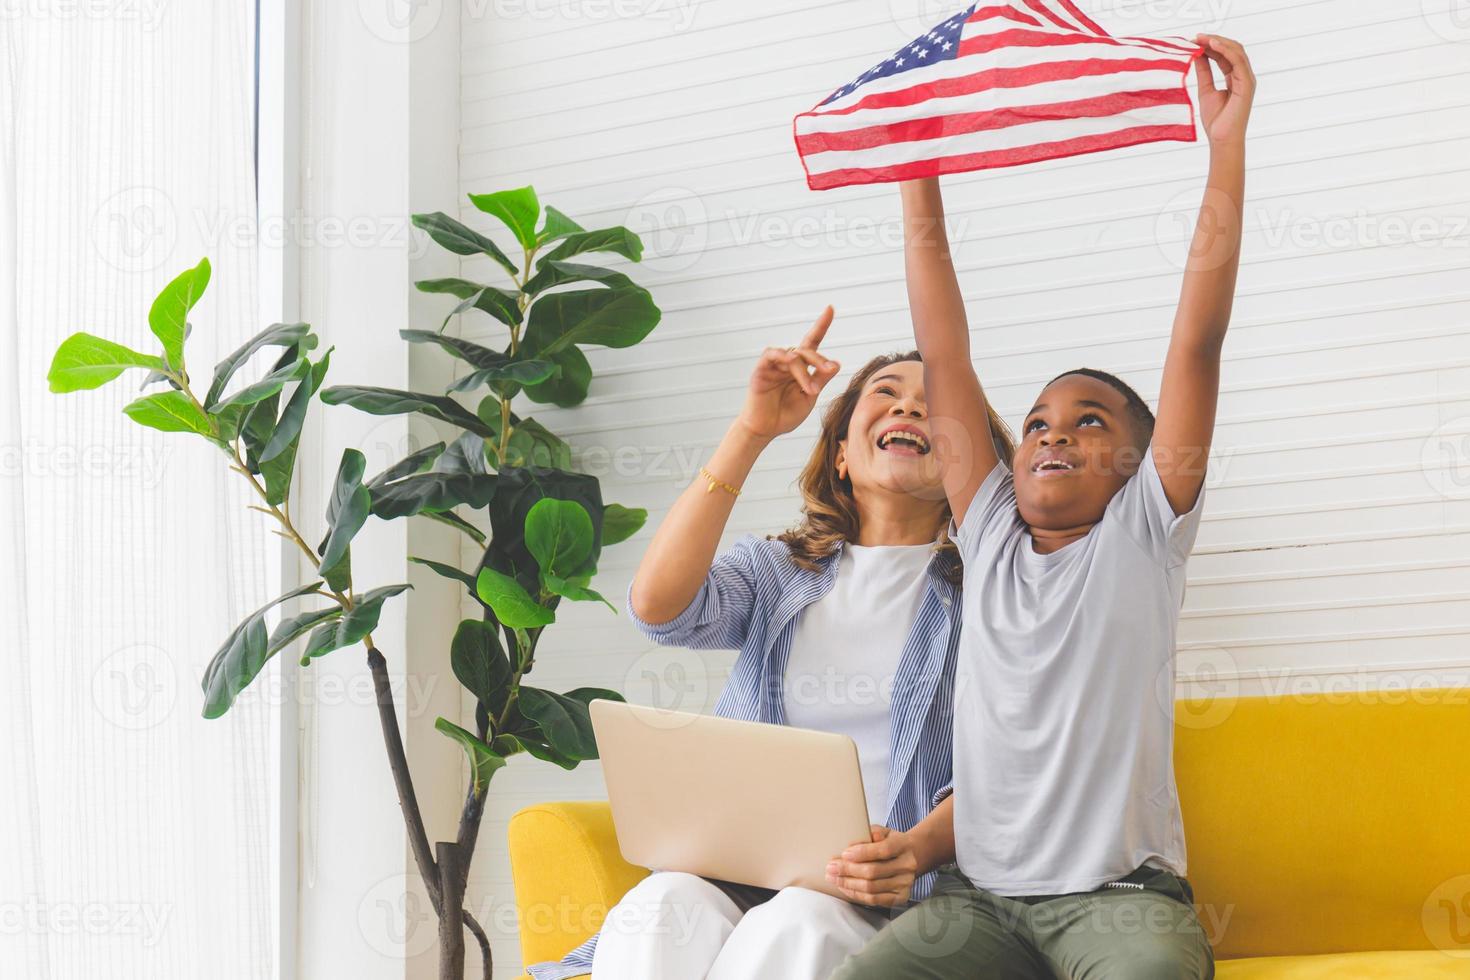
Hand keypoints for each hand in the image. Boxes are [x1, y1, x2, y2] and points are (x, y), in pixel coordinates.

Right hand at [735, 306, 840, 441]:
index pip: (812, 342)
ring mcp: (774, 365)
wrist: (765, 430)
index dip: (821, 325)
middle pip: (806, 350)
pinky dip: (784, 357)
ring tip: (810, 389)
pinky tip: (792, 367)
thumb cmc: (785, 414)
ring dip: (804, 369)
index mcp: (800, 368)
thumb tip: (836, 363)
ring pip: (793, 355)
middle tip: (827, 371)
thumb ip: (821, 379)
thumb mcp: (810, 397)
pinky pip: (772, 354)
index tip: (830, 308)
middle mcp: (787, 363)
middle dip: (819, 359)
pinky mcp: (761, 369)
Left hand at [825, 825, 919, 907]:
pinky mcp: (900, 898)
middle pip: (874, 871)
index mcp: (903, 845)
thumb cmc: (889, 842)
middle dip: (848, 870)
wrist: (909, 857)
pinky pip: (874, 900)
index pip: (884, 850)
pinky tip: (845, 888)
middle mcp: (907, 866)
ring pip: (872, 888)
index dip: (863, 852)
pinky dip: (856, 894)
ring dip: (848, 883)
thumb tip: (861, 839)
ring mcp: (905, 884)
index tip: (844, 854)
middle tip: (831, 867)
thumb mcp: (883, 831)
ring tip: (833, 878)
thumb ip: (872, 833)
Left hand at [1193, 34, 1255, 147]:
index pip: (1225, 55)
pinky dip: (1226, 51)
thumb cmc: (1216, 120)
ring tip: (1203, 38)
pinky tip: (1213, 45)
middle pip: (1232, 50)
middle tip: (1197, 36)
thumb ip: (1204, 72)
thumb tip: (1197, 54)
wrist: (1221, 139)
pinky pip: (1238, 62)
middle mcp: (1243, 76)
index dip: (1211, 45)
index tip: (1194, 40)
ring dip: (1219, 42)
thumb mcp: (1205, 90)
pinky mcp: (1247, 84)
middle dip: (1215, 40)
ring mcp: (1247, 79)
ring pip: (1237, 52)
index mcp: (1235, 77)